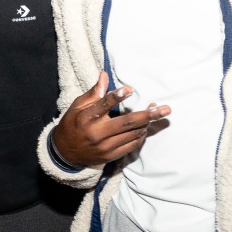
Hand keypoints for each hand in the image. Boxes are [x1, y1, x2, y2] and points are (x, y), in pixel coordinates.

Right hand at [50, 72, 169, 167]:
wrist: (65, 153)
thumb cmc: (73, 124)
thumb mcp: (78, 106)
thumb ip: (94, 93)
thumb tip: (104, 75)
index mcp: (87, 118)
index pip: (103, 105)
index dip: (117, 97)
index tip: (130, 89)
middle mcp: (97, 133)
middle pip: (127, 123)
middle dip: (148, 115)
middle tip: (165, 109)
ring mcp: (105, 147)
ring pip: (133, 134)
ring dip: (148, 123)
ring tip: (158, 112)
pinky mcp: (111, 156)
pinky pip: (132, 145)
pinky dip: (141, 135)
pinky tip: (146, 126)